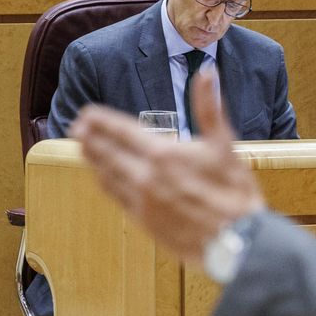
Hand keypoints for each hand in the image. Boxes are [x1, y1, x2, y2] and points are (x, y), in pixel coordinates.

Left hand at [71, 70, 264, 262]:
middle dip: (90, 138)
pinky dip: (105, 183)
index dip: (102, 121)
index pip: (122, 132)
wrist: (238, 241)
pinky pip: (116, 198)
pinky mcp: (144, 222)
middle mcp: (146, 177)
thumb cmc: (235, 193)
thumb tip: (206, 73)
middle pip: (107, 153)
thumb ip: (209, 108)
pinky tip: (102, 178)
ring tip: (83, 148)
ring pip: (107, 176)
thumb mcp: (225, 146)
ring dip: (93, 160)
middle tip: (76, 128)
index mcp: (163, 154)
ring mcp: (142, 202)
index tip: (87, 112)